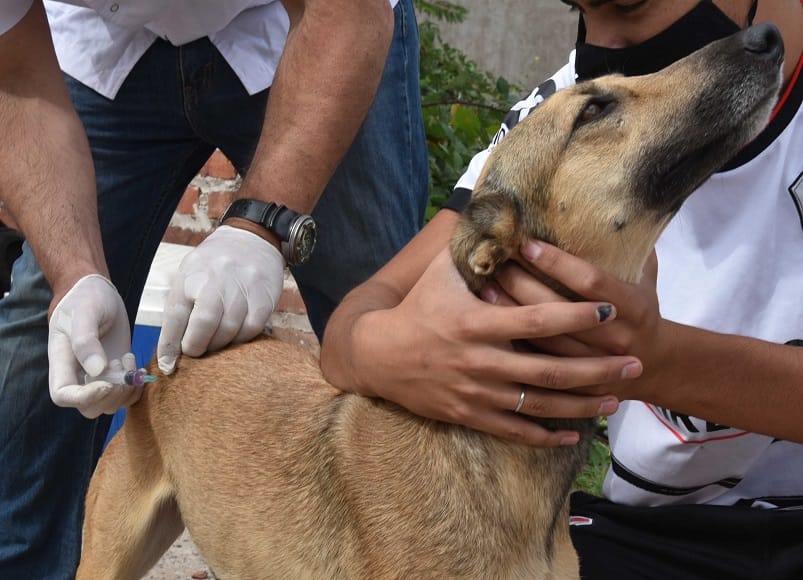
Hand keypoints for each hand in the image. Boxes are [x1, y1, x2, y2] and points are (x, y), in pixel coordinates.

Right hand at [48, 274, 140, 417]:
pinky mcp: (116, 373)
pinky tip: (137, 368)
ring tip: (127, 359)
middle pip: (89, 408)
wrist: (97, 293)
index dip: (84, 398)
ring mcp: (98, 377)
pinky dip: (136, 389)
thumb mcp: (85, 313)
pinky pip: (126, 396)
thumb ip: (86, 340)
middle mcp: (78, 375)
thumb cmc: (85, 299)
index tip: (107, 383)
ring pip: (110, 405)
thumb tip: (96, 371)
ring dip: (125, 390)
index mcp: (61, 362)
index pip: (63, 396)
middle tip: (120, 364)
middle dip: (111, 395)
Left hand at [157, 225, 283, 373]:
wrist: (251, 240)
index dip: (169, 345)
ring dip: (220, 345)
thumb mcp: (189, 276)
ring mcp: (243, 286)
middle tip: (196, 351)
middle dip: (196, 346)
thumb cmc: (214, 266)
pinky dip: (241, 338)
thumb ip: (180, 310)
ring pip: (229, 329)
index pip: (176, 315)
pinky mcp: (264, 296)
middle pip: (205, 323)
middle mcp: (217, 278)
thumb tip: (169, 354)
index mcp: (192, 274)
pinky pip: (252, 328)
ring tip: (215, 342)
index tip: (168, 365)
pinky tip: (235, 334)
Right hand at [342, 249, 641, 446]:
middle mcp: (481, 362)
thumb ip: (476, 248)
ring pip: (540, 406)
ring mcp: (477, 394)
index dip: (575, 315)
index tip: (608, 309)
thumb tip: (501, 210)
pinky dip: (546, 437)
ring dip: (583, 404)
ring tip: (617, 399)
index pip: (537, 320)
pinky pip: (515, 431)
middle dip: (598, 369)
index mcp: (477, 324)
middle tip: (635, 363)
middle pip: (551, 371)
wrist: (377, 356)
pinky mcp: (470, 415)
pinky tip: (574, 436)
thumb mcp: (441, 272)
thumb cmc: (416, 309)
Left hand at [491, 240, 664, 397]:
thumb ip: (628, 245)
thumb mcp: (645, 275)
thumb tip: (609, 204)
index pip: (590, 281)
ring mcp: (596, 364)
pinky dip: (514, 342)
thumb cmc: (640, 308)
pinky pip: (539, 364)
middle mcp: (616, 337)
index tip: (527, 245)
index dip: (557, 263)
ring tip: (485, 288)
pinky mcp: (577, 383)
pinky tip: (490, 323)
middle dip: (523, 285)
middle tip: (495, 263)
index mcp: (634, 306)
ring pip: (544, 339)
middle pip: (559, 311)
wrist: (654, 363)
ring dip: (511, 312)